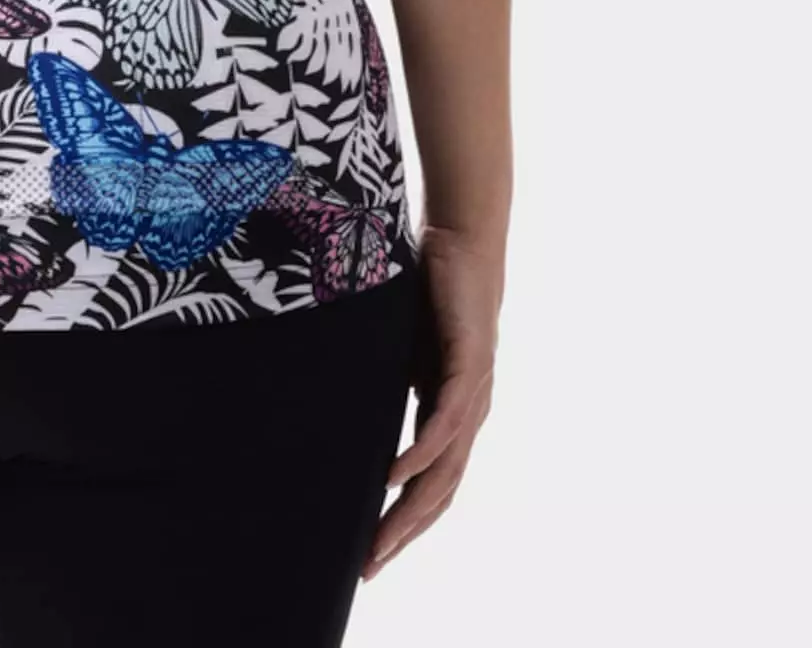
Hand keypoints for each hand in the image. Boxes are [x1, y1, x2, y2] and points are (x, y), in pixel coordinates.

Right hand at [364, 224, 502, 576]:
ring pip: (444, 471)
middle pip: (437, 494)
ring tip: (379, 540)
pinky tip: (396, 478)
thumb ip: (383, 382)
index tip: (369, 555)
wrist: (461, 243)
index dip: (402, 522)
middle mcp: (466, 416)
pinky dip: (421, 456)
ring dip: (411, 510)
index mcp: (449, 414)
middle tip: (368, 568)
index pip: (429, 485)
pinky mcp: (469, 369)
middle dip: (402, 534)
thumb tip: (340, 401)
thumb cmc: (429, 292)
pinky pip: (444, 424)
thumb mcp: (398, 350)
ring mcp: (472, 396)